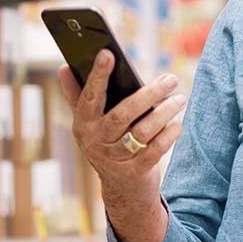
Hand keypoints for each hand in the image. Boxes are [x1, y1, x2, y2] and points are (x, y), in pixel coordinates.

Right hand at [61, 51, 185, 241]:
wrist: (121, 188)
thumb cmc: (107, 143)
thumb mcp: (90, 123)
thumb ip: (77, 95)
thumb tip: (63, 67)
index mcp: (83, 124)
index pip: (90, 96)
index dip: (97, 75)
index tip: (107, 53)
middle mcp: (96, 141)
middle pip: (123, 114)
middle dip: (149, 94)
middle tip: (171, 79)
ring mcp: (115, 158)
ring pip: (143, 131)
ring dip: (165, 113)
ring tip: (179, 98)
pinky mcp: (136, 172)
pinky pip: (156, 149)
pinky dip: (169, 134)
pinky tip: (177, 122)